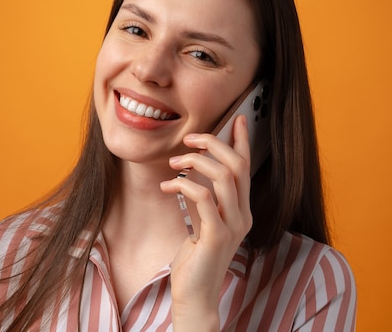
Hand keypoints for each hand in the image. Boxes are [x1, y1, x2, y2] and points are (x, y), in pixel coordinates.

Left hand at [159, 115, 252, 331]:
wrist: (196, 295)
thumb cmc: (195, 259)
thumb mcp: (201, 223)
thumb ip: (203, 200)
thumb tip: (190, 174)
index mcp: (240, 210)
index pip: (246, 168)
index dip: (243, 141)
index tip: (239, 119)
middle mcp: (242, 215)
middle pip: (237, 165)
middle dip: (214, 144)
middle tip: (190, 139)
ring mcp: (232, 226)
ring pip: (224, 177)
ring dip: (196, 162)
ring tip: (173, 163)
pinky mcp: (216, 237)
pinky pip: (205, 199)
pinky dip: (184, 186)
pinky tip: (167, 186)